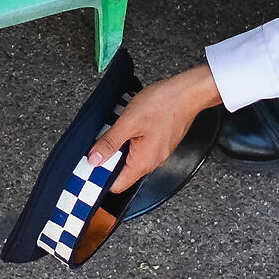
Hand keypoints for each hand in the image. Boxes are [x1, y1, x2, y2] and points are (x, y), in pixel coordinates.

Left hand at [89, 64, 220, 192]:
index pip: (117, 185)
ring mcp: (157, 152)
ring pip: (131, 157)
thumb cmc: (164, 104)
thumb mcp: (129, 122)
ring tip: (116, 127)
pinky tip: (128, 123)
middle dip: (109, 157)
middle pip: (123, 171)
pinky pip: (139, 147)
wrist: (188, 93)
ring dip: (119, 145)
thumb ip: (110, 142)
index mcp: (143, 162)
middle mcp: (152, 162)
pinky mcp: (160, 142)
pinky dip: (130, 138)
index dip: (100, 178)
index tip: (89, 164)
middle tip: (101, 139)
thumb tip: (94, 159)